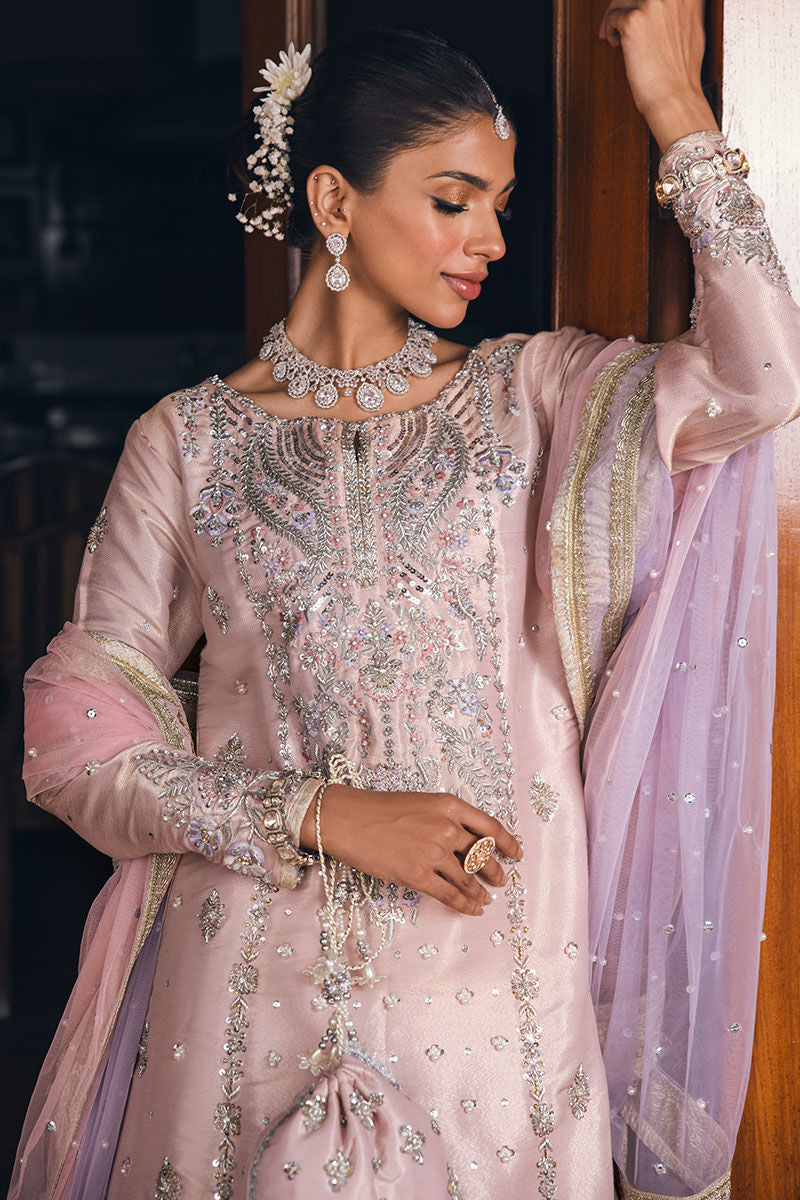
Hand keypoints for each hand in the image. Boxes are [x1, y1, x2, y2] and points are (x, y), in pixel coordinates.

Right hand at [300, 783, 522, 916]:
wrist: (348, 819)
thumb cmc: (380, 809)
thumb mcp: (422, 803)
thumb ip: (447, 819)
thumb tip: (467, 842)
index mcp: (449, 806)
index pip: (490, 826)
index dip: (508, 842)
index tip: (517, 853)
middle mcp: (446, 828)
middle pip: (482, 855)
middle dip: (495, 871)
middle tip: (501, 879)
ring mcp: (433, 853)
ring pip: (468, 879)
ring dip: (480, 892)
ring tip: (486, 899)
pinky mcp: (418, 875)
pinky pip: (450, 895)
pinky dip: (465, 905)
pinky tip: (472, 909)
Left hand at [599, 0, 717, 149]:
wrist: (675, 98)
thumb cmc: (682, 71)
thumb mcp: (692, 28)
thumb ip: (678, 8)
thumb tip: (660, 5)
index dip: (641, 2)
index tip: (635, 10)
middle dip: (625, 5)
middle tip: (618, 22)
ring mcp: (652, 4)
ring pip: (621, 0)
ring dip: (614, 16)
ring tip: (615, 35)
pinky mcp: (634, 20)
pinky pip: (612, 17)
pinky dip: (609, 30)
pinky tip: (616, 44)